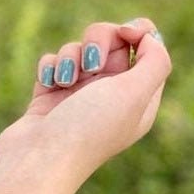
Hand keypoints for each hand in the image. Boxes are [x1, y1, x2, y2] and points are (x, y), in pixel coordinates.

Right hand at [0, 16, 171, 184]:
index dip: (139, 32)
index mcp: (139, 102)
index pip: (149, 50)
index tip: (125, 32)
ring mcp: (80, 97)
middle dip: (99, 40)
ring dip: (70, 56)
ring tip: (65, 82)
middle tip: (92, 64)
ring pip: (80, 47)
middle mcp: (112, 98)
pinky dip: (50, 68)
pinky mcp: (51, 96)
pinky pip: (54, 61)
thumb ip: (156, 62)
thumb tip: (149, 38)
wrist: (38, 161)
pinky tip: (49, 87)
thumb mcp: (134, 95)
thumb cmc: (88, 130)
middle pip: (114, 40)